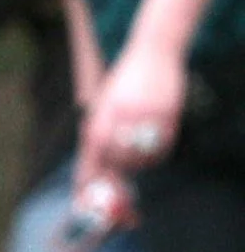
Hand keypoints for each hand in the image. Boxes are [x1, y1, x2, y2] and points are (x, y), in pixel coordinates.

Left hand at [77, 33, 185, 195]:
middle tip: (120, 178)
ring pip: (140, 158)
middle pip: (116, 161)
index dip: (88, 180)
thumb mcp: (105, 104)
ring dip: (138, 164)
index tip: (85, 201)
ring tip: (138, 152)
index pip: (92, 156)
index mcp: (101, 116)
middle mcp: (121, 118)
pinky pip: (161, 148)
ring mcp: (145, 116)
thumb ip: (99, 132)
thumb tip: (93, 169)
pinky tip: (154, 145)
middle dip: (118, 175)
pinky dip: (157, 154)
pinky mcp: (167, 114)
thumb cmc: (125, 81)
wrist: (152, 50)